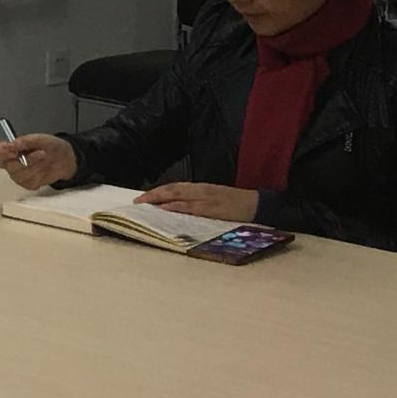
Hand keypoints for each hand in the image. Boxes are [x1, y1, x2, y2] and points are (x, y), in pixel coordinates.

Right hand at [0, 134, 76, 190]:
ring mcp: (20, 175)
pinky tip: (44, 169)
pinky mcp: (29, 184)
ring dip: (35, 167)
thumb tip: (12, 144)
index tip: (9, 151)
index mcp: (10, 149)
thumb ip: (25, 141)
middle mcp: (12, 162)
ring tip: (43, 157)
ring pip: (20, 176)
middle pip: (9, 166)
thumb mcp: (40, 139)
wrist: (66, 158)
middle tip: (39, 153)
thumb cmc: (51, 146)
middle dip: (25, 161)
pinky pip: (30, 183)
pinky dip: (39, 176)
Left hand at [136, 182, 259, 221]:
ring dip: (160, 200)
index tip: (143, 197)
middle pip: (172, 190)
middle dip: (153, 195)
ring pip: (179, 197)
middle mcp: (201, 191)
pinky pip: (192, 207)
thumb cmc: (236, 204)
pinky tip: (166, 209)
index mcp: (201, 188)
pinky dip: (177, 207)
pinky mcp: (214, 209)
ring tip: (145, 205)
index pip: (174, 188)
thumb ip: (198, 202)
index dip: (157, 191)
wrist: (259, 204)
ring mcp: (207, 199)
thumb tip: (178, 208)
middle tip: (137, 201)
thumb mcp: (214, 199)